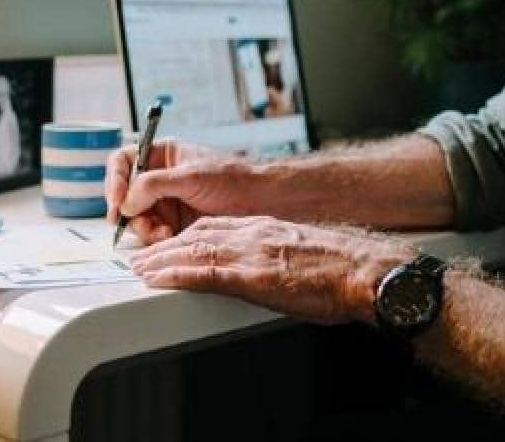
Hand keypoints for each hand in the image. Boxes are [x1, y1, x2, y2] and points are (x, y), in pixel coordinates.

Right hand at [104, 140, 257, 243]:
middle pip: (124, 194)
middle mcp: (159, 178)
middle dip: (128, 210)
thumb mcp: (191, 176)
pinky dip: (154, 237)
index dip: (114, 179)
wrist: (261, 203)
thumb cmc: (233, 179)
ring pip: (135, 217)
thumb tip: (124, 201)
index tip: (116, 199)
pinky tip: (168, 236)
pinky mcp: (173, 224)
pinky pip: (151, 233)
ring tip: (162, 231)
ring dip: (143, 227)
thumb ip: (154, 185)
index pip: (123, 162)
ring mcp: (165, 202)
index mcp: (161, 155)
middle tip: (135, 221)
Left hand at [128, 216, 415, 324]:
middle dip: (166, 245)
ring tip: (139, 269)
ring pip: (193, 250)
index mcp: (268, 228)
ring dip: (161, 260)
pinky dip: (175, 275)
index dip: (188, 234)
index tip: (171, 242)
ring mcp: (251, 254)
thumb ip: (282, 257)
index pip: (217, 226)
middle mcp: (255, 234)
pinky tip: (158, 279)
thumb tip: (276, 272)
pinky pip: (204, 273)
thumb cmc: (346, 269)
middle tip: (142, 256)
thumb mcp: (306, 253)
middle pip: (198, 234)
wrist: (365, 272)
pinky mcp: (252, 277)